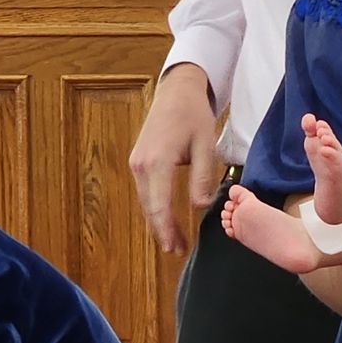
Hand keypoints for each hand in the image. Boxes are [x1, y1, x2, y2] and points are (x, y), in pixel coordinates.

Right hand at [129, 63, 218, 253]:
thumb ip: (202, 177)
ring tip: (173, 241)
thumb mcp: (205, 145)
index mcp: (157, 161)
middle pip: (149, 207)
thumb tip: (200, 207)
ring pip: (146, 201)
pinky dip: (155, 208)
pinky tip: (165, 220)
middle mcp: (141, 165)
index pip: (160, 205)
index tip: (175, 247)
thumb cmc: (194, 115)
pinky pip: (146, 191)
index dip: (167, 229)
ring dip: (158, 222)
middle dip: (162, 231)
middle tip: (177, 251)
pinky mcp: (138, 162)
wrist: (176, 91)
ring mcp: (136, 163)